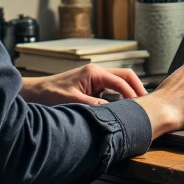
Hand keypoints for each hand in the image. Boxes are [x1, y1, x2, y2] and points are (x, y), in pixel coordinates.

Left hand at [22, 63, 148, 107]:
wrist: (36, 92)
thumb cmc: (50, 94)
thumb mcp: (72, 102)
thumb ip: (93, 106)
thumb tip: (112, 112)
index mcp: (94, 72)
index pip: (121, 81)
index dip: (133, 94)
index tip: (140, 107)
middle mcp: (97, 71)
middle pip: (126, 75)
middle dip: (138, 88)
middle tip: (147, 104)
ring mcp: (95, 77)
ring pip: (120, 80)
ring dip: (130, 91)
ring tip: (139, 107)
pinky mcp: (93, 84)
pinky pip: (113, 87)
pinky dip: (121, 95)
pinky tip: (124, 107)